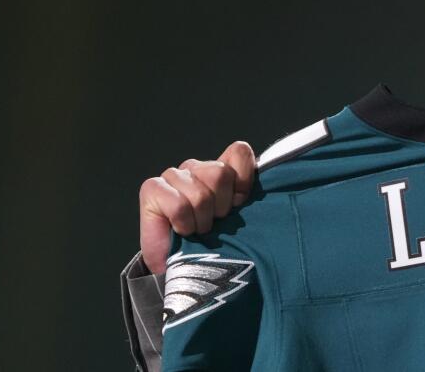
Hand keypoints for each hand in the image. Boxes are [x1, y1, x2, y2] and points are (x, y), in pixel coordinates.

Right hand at [138, 141, 255, 274]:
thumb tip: (272, 176)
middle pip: (220, 173)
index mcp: (221, 169)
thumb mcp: (242, 217)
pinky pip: (178, 205)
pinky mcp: (152, 188)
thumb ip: (250, 194)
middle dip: (221, 206)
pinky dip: (184, 223)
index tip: (239, 204)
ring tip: (198, 229)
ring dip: (202, 219)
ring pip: (200, 193)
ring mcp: (173, 176)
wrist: (186, 272)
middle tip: (215, 222)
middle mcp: (197, 168)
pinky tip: (182, 230)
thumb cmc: (215, 245)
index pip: (238, 151)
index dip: (243, 180)